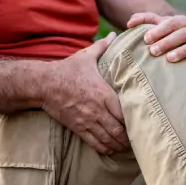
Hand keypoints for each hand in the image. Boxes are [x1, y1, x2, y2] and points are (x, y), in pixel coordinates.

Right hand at [41, 33, 129, 154]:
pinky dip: (105, 148)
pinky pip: (94, 143)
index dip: (134, 119)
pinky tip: (111, 149)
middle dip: (129, 136)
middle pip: (118, 130)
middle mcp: (97, 109)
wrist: (43, 84)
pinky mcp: (77, 127)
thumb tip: (113, 34)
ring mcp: (87, 120)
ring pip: (108, 139)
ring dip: (119, 145)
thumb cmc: (67, 70)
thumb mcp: (85, 56)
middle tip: (138, 137)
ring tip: (127, 146)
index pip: (124, 111)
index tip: (142, 120)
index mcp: (103, 93)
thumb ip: (102, 47)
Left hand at [127, 12, 185, 75]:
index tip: (146, 39)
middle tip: (153, 51)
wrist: (179, 44)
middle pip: (182, 34)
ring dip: (182, 52)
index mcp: (181, 21)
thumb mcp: (155, 24)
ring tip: (169, 58)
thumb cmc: (163, 33)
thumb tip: (129, 23)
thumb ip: (142, 19)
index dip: (159, 30)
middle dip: (167, 42)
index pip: (172, 23)